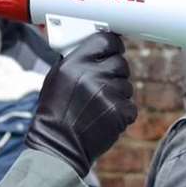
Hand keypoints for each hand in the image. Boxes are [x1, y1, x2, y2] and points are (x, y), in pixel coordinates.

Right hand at [24, 31, 135, 176]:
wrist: (57, 146)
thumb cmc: (55, 114)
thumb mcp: (56, 79)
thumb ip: (77, 61)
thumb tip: (97, 48)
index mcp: (73, 64)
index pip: (106, 40)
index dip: (113, 45)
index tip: (113, 50)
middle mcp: (91, 75)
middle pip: (121, 62)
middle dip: (116, 73)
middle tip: (104, 85)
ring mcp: (106, 94)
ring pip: (127, 85)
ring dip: (118, 95)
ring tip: (98, 107)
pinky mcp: (118, 112)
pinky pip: (130, 106)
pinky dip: (121, 113)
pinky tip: (104, 119)